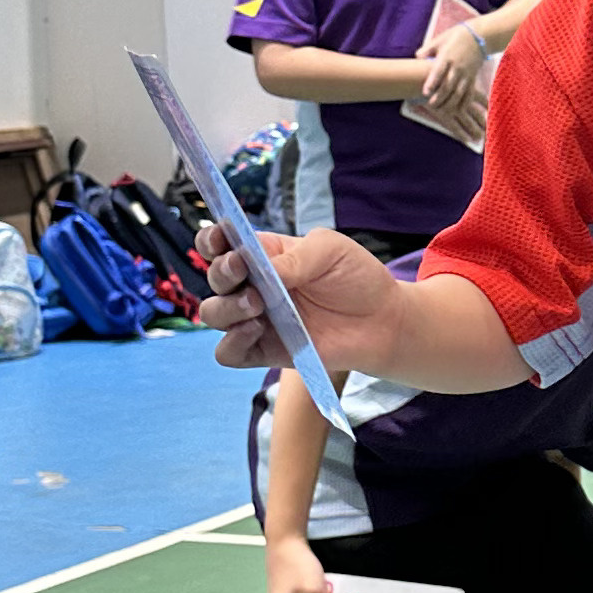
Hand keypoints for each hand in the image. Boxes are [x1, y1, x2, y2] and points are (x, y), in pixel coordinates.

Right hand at [195, 220, 405, 380]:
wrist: (381, 320)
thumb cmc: (355, 278)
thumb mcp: (329, 250)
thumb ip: (293, 256)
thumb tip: (262, 270)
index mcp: (263, 255)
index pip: (220, 244)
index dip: (211, 240)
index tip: (220, 239)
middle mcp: (252, 285)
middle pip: (214, 278)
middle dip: (222, 272)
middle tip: (243, 270)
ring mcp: (255, 318)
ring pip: (213, 314)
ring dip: (226, 307)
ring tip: (257, 304)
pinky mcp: (263, 350)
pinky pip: (228, 353)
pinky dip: (232, 342)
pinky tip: (257, 330)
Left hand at [423, 21, 490, 147]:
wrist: (480, 36)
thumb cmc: (456, 36)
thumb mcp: (440, 39)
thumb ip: (427, 49)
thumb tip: (417, 57)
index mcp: (447, 57)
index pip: (438, 72)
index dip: (432, 83)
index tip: (425, 93)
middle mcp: (457, 67)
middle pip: (448, 86)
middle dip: (440, 98)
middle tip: (431, 105)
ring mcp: (466, 74)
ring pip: (459, 93)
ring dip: (451, 104)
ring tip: (442, 111)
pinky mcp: (473, 78)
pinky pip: (470, 93)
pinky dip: (465, 103)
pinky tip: (459, 110)